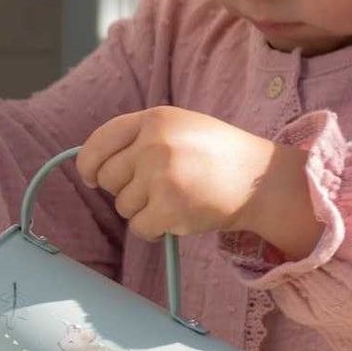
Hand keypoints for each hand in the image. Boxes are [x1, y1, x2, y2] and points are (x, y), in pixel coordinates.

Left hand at [76, 107, 320, 258]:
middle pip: (107, 178)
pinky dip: (154, 230)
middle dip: (126, 189)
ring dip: (144, 210)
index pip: (99, 142)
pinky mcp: (169, 208)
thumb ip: (140, 137)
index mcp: (155, 119)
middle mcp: (154, 144)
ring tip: (177, 198)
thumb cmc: (219, 155)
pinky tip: (178, 217)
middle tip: (158, 188)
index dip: (89, 164)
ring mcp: (161, 176)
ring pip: (123, 206)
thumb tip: (92, 165)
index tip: (90, 176)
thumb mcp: (181, 127)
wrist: (262, 180)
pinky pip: (139, 228)